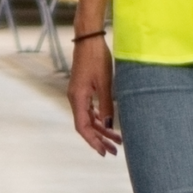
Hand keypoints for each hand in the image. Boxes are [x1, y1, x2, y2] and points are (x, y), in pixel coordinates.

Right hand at [67, 36, 121, 155]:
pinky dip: (99, 118)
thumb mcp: (105, 83)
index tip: (104, 152)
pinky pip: (89, 109)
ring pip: (88, 118)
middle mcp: (75, 98)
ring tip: (117, 140)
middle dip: (100, 139)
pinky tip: (108, 123)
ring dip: (101, 129)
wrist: (89, 39)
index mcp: (78, 98)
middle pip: (85, 125)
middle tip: (115, 151)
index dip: (93, 141)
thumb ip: (107, 105)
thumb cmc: (96, 58)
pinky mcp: (82, 88)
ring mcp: (78, 93)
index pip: (82, 127)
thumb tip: (110, 126)